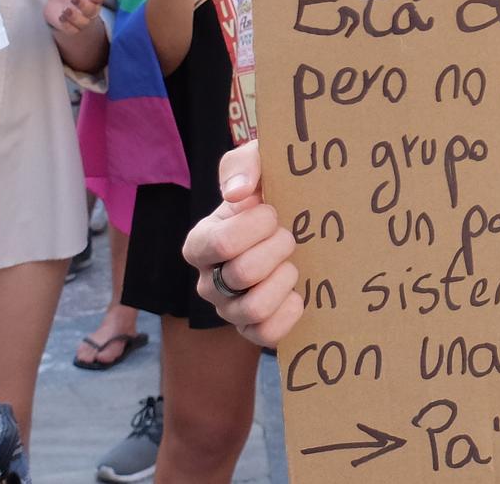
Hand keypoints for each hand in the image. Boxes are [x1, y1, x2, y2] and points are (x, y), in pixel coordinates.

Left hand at [45, 0, 106, 33]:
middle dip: (83, 5)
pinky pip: (72, 30)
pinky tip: (61, 16)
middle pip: (93, 11)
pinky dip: (67, 25)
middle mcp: (90, 9)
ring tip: (65, 9)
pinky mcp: (70, 27)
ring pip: (84, 22)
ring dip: (74, 16)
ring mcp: (81, 19)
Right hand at [182, 141, 303, 345]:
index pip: (223, 242)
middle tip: (289, 236)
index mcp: (201, 242)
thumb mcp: (256, 165)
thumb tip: (238, 192)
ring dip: (285, 279)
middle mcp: (208, 281)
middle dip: (279, 248)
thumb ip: (243, 165)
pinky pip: (268, 334)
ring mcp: (229, 309)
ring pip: (255, 307)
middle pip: (243, 273)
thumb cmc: (270, 195)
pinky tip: (298, 291)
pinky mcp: (252, 330)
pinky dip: (290, 311)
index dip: (258, 225)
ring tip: (292, 263)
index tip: (273, 211)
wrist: (297, 225)